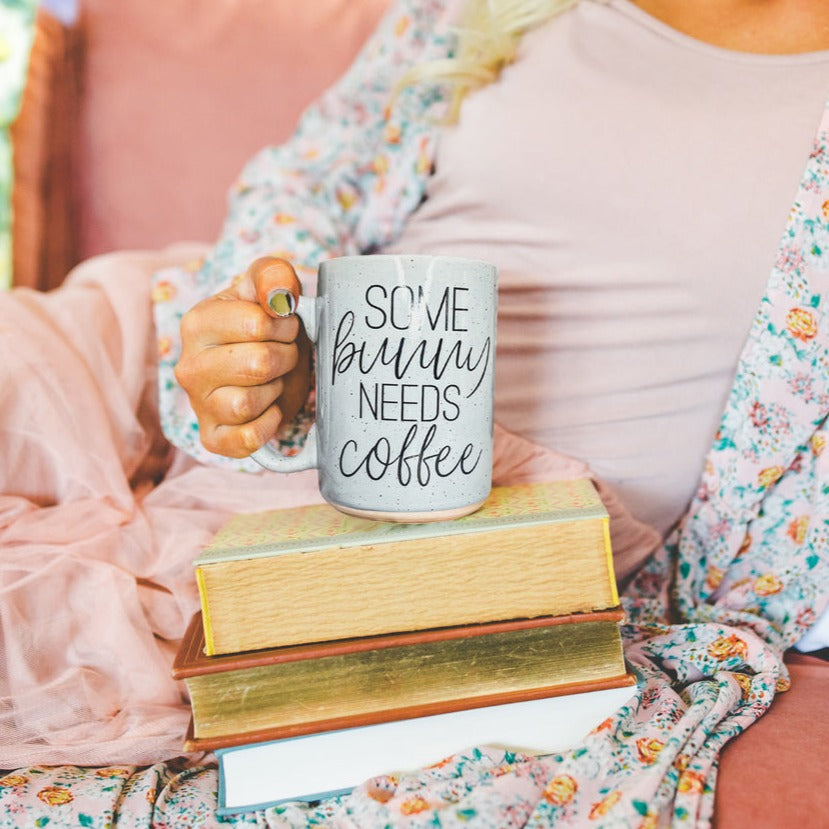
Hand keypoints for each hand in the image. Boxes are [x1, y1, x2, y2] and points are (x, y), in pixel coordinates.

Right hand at [175, 257, 311, 457]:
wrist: (270, 367)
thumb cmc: (266, 326)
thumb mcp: (269, 289)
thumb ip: (273, 276)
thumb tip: (278, 294)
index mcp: (197, 323)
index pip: (256, 324)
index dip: (284, 326)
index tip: (282, 326)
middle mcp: (189, 366)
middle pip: (258, 364)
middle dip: (285, 358)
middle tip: (282, 354)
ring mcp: (198, 405)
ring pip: (248, 403)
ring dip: (274, 391)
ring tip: (271, 380)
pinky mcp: (213, 438)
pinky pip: (245, 439)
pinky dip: (267, 425)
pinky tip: (269, 409)